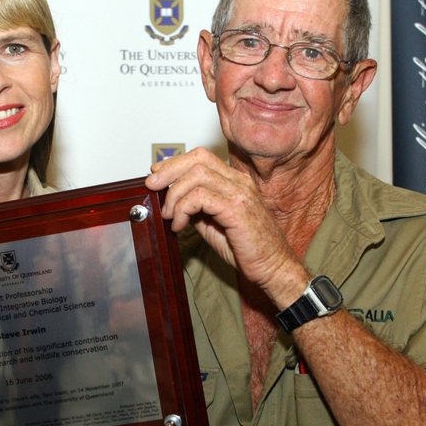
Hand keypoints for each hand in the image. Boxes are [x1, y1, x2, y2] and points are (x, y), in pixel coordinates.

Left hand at [146, 148, 302, 294]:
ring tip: (170, 217)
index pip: (201, 157)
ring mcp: (240, 193)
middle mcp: (239, 182)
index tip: (157, 174)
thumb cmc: (247, 249)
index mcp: (235, 181)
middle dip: (168, 171)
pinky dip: (182, 209)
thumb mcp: (213, 224)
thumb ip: (196, 209)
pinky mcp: (237, 209)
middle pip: (197, 159)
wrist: (273, 267)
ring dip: (174, 196)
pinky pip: (200, 197)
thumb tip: (171, 201)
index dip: (175, 162)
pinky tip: (180, 225)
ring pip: (195, 176)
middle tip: (152, 187)